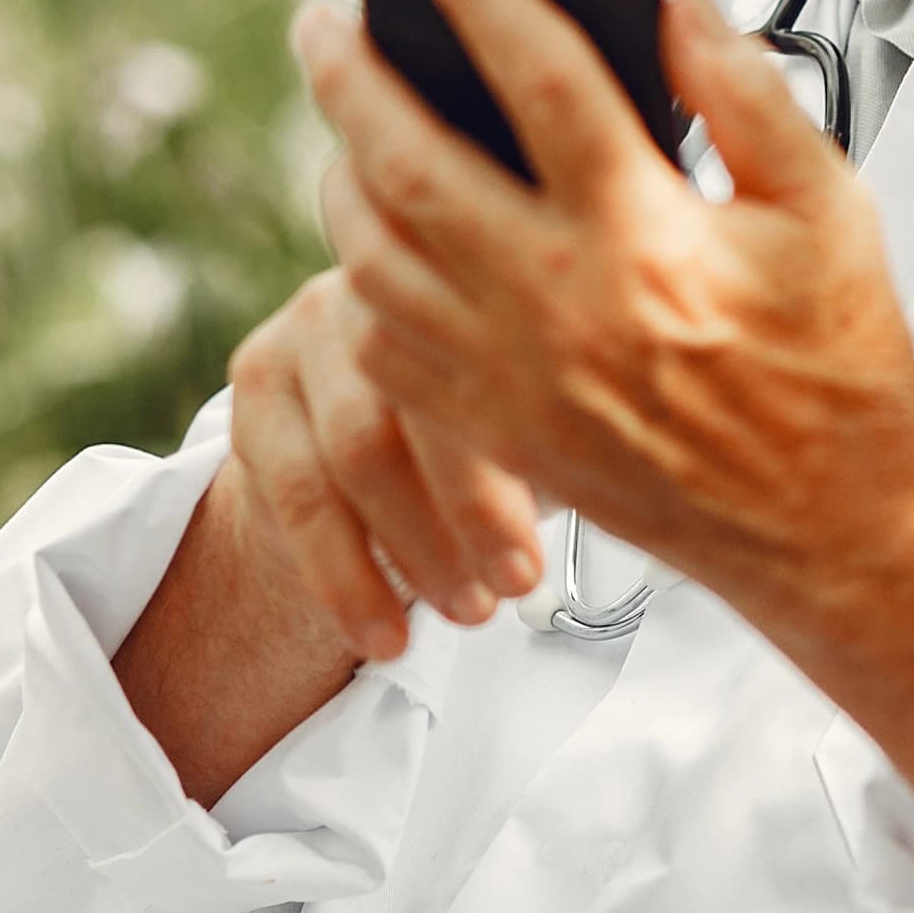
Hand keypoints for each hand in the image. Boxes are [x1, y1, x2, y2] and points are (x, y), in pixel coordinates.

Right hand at [220, 269, 541, 662]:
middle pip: (413, 406)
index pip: (486, 368)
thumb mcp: (536, 418)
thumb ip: (574, 433)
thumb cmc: (487, 430)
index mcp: (466, 278)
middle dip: (465, 513)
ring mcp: (307, 326)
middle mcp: (381, 287)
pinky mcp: (258, 377)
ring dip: (410, 552)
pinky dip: (343, 577)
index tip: (537, 563)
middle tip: (512, 590)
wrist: (366, 447)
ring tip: (466, 615)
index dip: (510, 471)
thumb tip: (655, 495)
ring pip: (351, 452)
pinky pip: (297, 492)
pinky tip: (383, 634)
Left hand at [295, 0, 913, 617]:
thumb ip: (751, 92)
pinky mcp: (500, 433)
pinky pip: (387, 347)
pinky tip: (374, 234)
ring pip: (376, 258)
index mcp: (647, 236)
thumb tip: (673, 4)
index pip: (539, 73)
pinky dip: (364, 277)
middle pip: (409, 166)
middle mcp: (562, 307)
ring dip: (341, 173)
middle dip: (351, 77)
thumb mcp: (830, 206)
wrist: (833, 531)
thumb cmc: (840, 361)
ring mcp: (516, 379)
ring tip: (343, 116)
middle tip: (324, 16)